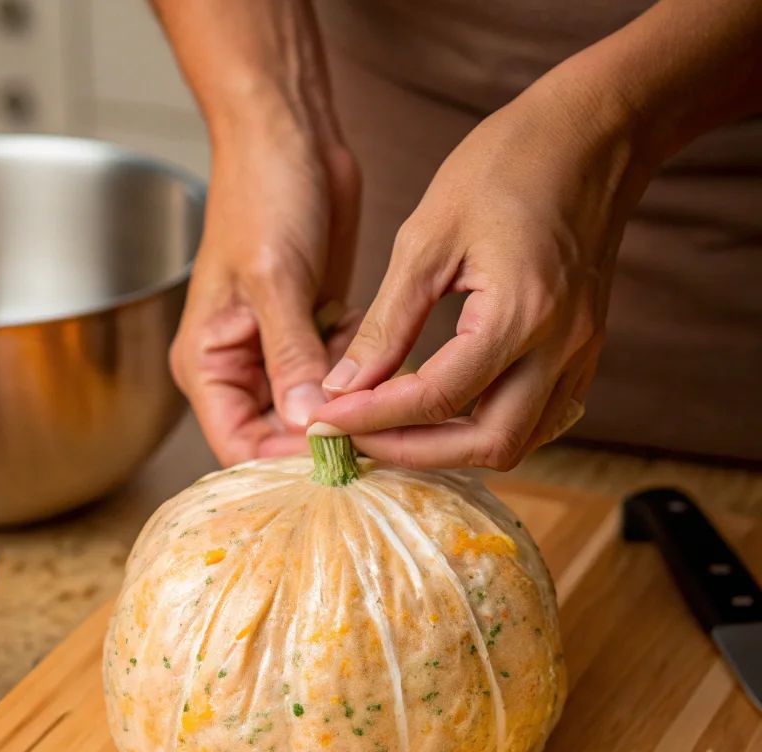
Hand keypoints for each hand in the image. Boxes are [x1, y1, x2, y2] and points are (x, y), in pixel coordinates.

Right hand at [169, 112, 360, 465]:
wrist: (290, 137)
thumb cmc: (261, 195)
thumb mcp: (274, 281)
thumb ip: (291, 357)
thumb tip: (309, 423)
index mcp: (208, 362)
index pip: (236, 445)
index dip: (282, 462)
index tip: (335, 460)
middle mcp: (239, 366)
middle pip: (276, 437)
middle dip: (322, 440)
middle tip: (375, 440)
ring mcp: (277, 353)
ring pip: (311, 413)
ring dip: (347, 411)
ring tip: (387, 405)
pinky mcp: (311, 334)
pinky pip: (335, 380)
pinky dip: (359, 380)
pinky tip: (386, 368)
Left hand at [309, 71, 650, 469]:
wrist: (593, 133)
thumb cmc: (507, 164)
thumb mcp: (427, 237)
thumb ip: (387, 322)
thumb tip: (343, 386)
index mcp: (521, 313)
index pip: (437, 398)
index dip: (373, 419)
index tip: (325, 422)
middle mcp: (561, 346)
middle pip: (488, 445)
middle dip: (413, 451)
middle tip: (356, 438)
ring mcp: (581, 353)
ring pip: (517, 443)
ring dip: (451, 449)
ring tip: (392, 430)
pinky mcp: (583, 351)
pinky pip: (538, 419)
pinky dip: (483, 428)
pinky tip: (442, 413)